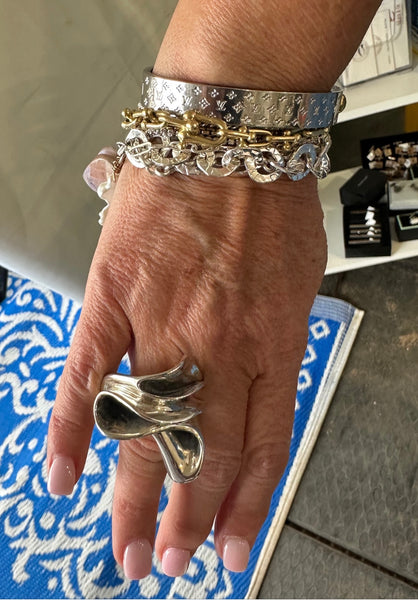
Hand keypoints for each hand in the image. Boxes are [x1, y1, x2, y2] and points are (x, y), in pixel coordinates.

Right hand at [47, 164, 326, 577]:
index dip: (246, 505)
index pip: (262, 445)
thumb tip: (257, 391)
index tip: (234, 547)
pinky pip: (90, 375)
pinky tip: (65, 475)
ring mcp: (164, 325)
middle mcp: (220, 347)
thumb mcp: (299, 281)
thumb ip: (278, 341)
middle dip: (189, 519)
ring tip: (129, 547)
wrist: (232, 138)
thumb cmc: (269, 203)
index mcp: (274, 343)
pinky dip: (74, 430)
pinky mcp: (115, 299)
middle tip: (171, 562)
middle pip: (204, 453)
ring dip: (138, 496)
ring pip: (150, 430)